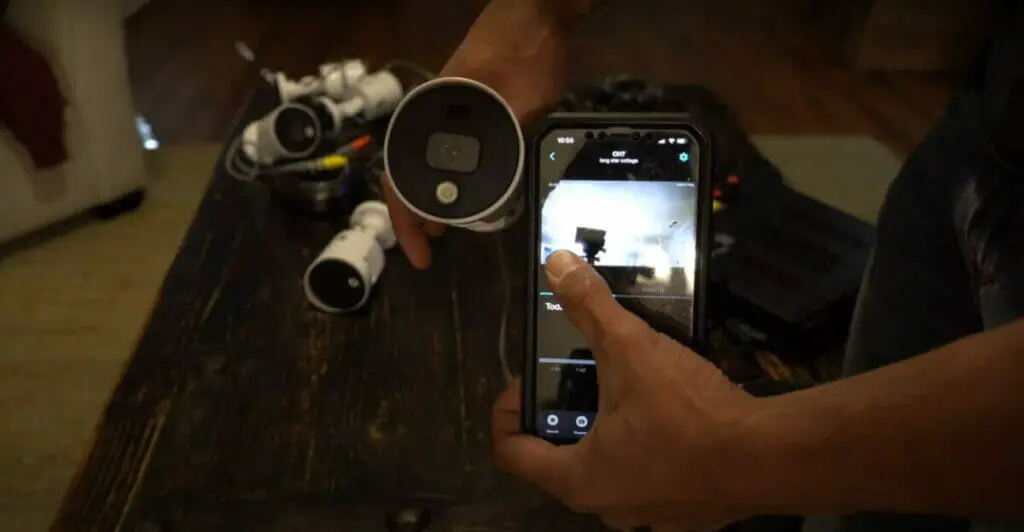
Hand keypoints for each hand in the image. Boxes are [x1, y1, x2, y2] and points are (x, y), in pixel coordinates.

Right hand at [382, 0, 569, 268]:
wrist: (537, 9)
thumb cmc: (527, 51)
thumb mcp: (524, 103)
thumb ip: (508, 141)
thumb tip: (495, 187)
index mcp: (434, 115)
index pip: (401, 178)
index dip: (406, 220)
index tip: (420, 251)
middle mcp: (433, 114)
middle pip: (408, 173)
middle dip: (416, 213)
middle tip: (432, 245)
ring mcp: (448, 110)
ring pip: (427, 162)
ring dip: (432, 196)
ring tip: (442, 227)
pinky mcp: (467, 106)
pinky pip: (446, 149)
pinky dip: (449, 176)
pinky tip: (466, 191)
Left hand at [492, 250, 757, 529]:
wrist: (769, 457)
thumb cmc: (688, 413)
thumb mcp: (632, 350)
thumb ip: (591, 307)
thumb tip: (557, 265)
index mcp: (577, 479)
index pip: (510, 453)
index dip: (508, 411)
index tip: (527, 382)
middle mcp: (605, 507)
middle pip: (557, 463)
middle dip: (561, 419)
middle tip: (575, 379)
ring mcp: (648, 517)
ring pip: (607, 473)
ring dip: (605, 436)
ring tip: (619, 391)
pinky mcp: (686, 514)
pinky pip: (649, 481)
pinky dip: (646, 452)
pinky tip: (665, 416)